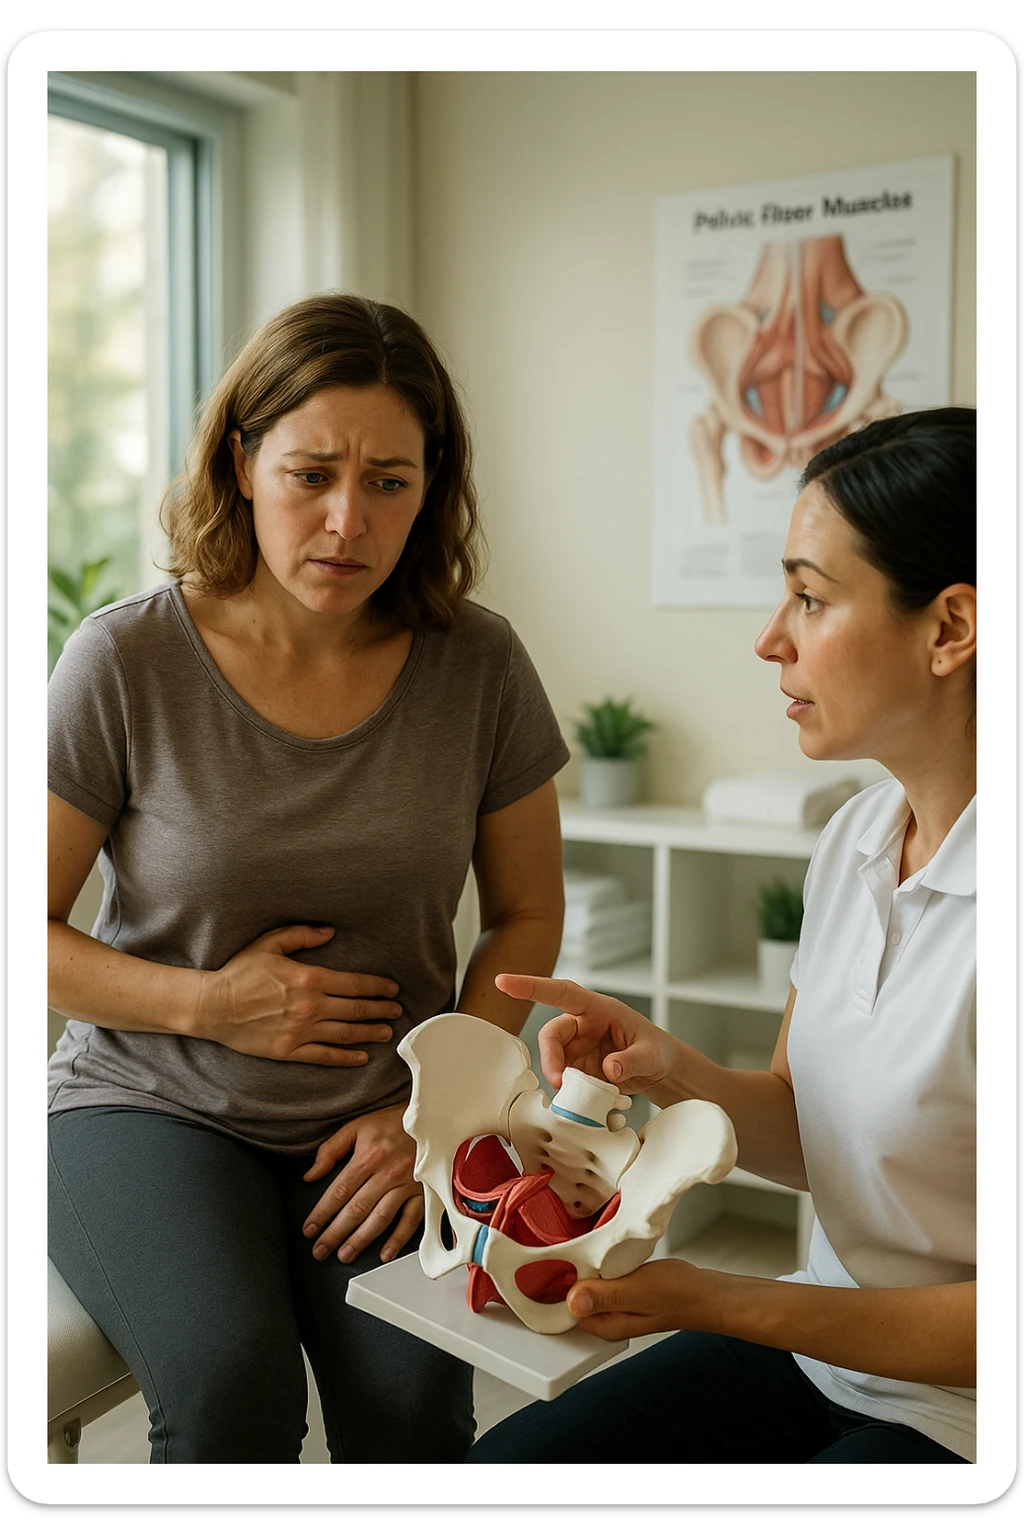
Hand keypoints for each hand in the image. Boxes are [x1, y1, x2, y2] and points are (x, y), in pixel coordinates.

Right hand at [202, 924, 402, 1064]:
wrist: (212, 1006)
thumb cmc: (240, 973)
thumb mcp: (270, 944)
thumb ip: (302, 936)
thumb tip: (330, 932)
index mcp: (308, 979)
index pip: (354, 984)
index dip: (377, 987)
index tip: (392, 990)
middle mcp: (309, 1006)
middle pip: (356, 1009)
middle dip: (380, 1010)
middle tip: (396, 1011)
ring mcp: (300, 1031)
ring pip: (345, 1033)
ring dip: (370, 1033)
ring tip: (387, 1032)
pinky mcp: (289, 1050)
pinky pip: (324, 1056)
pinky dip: (346, 1057)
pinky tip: (361, 1057)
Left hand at [301, 1102, 422, 1263]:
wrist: (432, 1116)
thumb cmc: (393, 1122)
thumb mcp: (357, 1126)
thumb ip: (331, 1150)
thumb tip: (310, 1175)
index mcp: (367, 1157)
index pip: (338, 1192)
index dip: (321, 1213)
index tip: (309, 1229)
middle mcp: (387, 1173)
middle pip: (356, 1209)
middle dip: (334, 1233)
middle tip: (320, 1250)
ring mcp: (406, 1184)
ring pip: (380, 1218)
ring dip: (360, 1240)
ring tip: (344, 1255)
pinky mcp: (423, 1191)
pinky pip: (411, 1220)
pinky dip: (398, 1239)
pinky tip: (384, 1253)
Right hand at [494, 973, 679, 1097]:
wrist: (660, 1072)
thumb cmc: (657, 1051)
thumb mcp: (651, 1054)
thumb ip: (632, 1060)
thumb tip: (609, 1068)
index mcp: (598, 1009)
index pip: (561, 992)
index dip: (531, 986)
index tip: (504, 982)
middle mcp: (582, 1025)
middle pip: (552, 1035)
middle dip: (550, 1059)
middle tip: (561, 1083)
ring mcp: (578, 1048)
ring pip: (554, 1060)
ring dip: (561, 1079)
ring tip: (581, 1095)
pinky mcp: (577, 1068)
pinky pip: (564, 1079)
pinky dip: (570, 1092)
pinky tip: (586, 1100)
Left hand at [566, 1258, 714, 1340]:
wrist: (704, 1291)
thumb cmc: (678, 1294)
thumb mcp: (638, 1290)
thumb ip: (605, 1296)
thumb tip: (572, 1301)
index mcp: (605, 1324)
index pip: (563, 1308)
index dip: (555, 1284)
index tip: (551, 1261)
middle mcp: (606, 1318)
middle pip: (571, 1296)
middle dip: (568, 1273)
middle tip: (569, 1247)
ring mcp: (614, 1304)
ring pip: (585, 1284)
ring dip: (584, 1267)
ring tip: (585, 1247)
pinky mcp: (622, 1291)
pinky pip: (601, 1277)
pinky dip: (599, 1264)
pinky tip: (602, 1253)